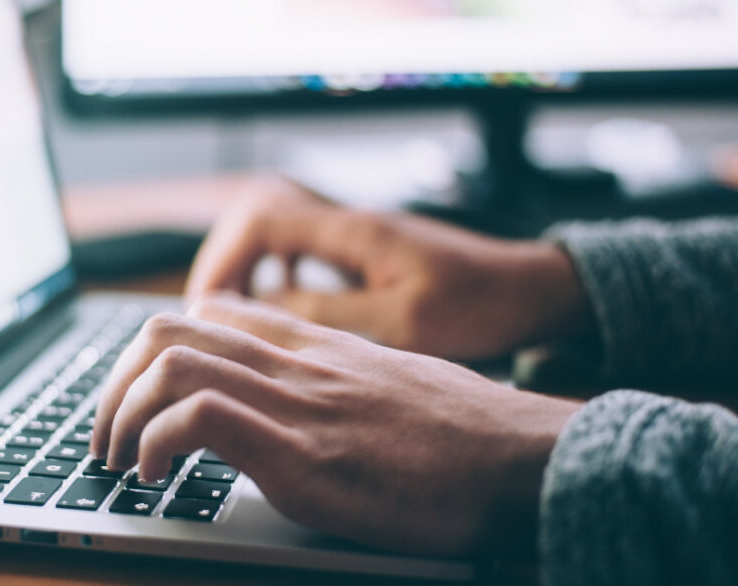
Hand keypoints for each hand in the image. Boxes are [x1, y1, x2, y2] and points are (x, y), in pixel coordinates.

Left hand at [90, 294, 580, 556]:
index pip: (211, 312)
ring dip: (120, 413)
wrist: (527, 459)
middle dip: (115, 382)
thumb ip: (336, 381)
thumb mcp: (392, 386)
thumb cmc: (467, 434)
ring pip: (170, 362)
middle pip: (169, 329)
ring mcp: (298, 404)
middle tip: (107, 434)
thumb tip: (299, 405)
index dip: (155, 350)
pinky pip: (200, 418)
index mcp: (316, 346)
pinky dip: (156, 443)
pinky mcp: (304, 455)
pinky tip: (156, 477)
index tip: (141, 397)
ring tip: (119, 459)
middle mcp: (297, 362)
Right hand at [185, 176, 592, 359]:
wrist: (530, 290)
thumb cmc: (479, 305)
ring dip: (247, 271)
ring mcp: (356, 236)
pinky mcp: (365, 254)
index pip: (261, 220)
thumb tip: (260, 313)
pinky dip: (277, 277)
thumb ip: (328, 315)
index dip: (223, 260)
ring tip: (232, 319)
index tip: (207, 307)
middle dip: (224, 265)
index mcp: (353, 231)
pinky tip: (279, 311)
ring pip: (276, 237)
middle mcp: (348, 224)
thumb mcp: (402, 323)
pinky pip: (301, 253)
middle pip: (257, 221)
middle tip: (209, 317)